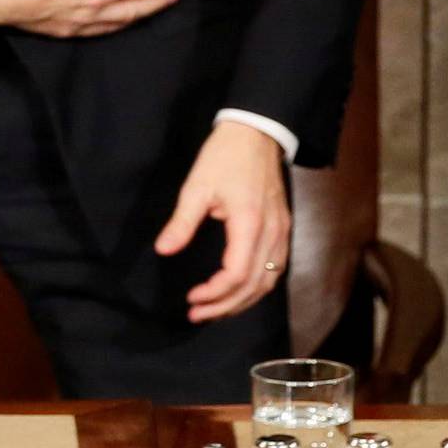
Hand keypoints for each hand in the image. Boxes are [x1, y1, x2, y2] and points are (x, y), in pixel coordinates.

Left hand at [153, 121, 289, 322]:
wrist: (258, 132)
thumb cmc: (225, 157)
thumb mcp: (196, 186)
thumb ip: (182, 222)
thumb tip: (163, 250)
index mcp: (250, 222)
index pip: (237, 273)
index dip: (215, 293)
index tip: (191, 299)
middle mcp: (272, 232)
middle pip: (255, 285)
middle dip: (226, 306)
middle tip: (197, 314)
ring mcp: (282, 231)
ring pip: (269, 281)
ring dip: (243, 301)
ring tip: (214, 310)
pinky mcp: (283, 228)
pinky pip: (276, 268)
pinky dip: (256, 286)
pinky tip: (237, 291)